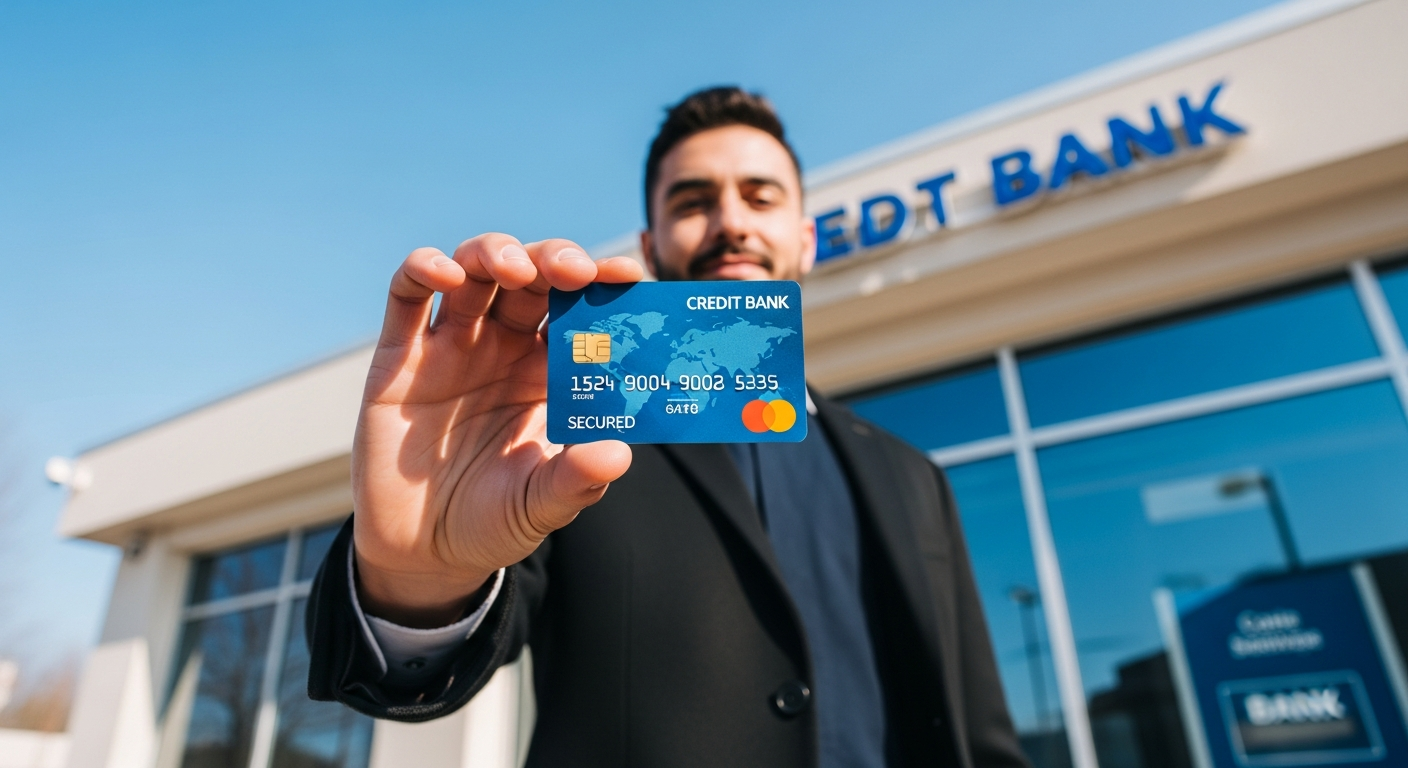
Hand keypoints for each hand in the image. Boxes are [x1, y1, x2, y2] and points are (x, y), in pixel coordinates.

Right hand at [351, 234, 641, 626]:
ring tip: (516, 269)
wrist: (422, 552)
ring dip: (496, 253)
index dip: (604, 285)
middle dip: (555, 260)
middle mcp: (504, 348)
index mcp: (549, 372)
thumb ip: (576, 482)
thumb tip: (618, 454)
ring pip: (474, 271)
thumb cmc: (493, 521)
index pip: (582, 311)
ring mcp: (451, 347)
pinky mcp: (399, 357)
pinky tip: (446, 274)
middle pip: (532, 278)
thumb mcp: (540, 507)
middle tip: (576, 271)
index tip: (630, 277)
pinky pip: (407, 297)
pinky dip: (424, 270)